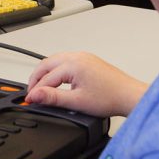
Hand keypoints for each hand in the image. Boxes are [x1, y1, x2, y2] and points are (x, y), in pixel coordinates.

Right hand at [25, 51, 147, 116]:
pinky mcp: (88, 60)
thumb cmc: (110, 98)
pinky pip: (65, 61)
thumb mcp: (77, 102)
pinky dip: (55, 70)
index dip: (35, 91)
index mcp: (73, 64)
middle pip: (46, 64)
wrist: (129, 96)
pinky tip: (55, 80)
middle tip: (31, 93)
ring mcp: (83, 57)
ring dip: (45, 73)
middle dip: (36, 79)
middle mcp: (77, 56)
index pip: (46, 77)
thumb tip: (36, 95)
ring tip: (40, 88)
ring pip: (55, 61)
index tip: (29, 100)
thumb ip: (53, 98)